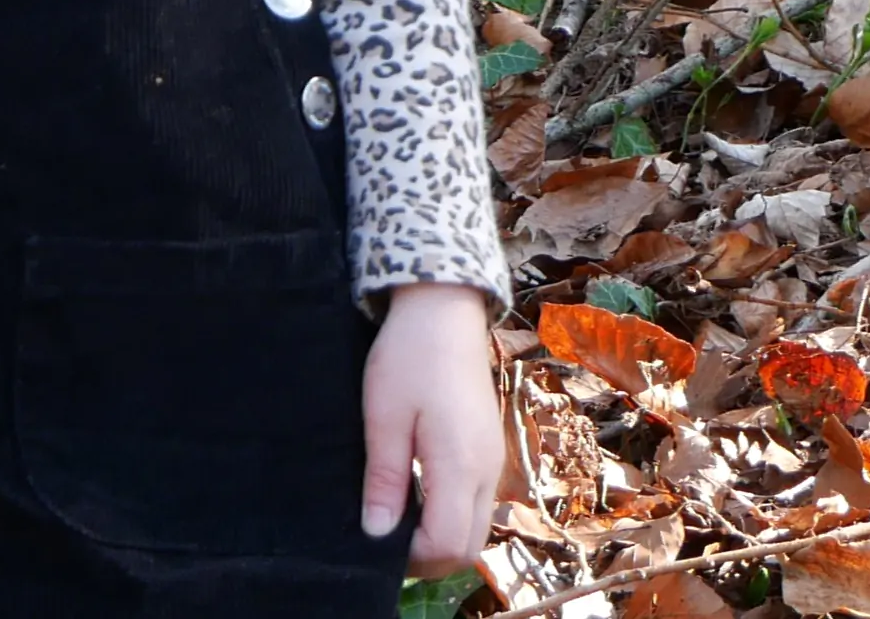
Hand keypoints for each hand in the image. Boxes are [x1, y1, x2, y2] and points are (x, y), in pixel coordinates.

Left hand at [360, 283, 502, 575]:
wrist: (444, 311)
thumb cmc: (407, 357)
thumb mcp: (383, 416)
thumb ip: (385, 479)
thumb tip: (378, 534)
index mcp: (460, 465)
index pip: (447, 545)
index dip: (411, 558)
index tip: (376, 542)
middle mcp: (487, 472)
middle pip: (468, 548)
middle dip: (428, 558)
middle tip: (384, 538)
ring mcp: (493, 462)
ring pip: (476, 529)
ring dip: (441, 538)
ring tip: (397, 517)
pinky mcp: (489, 452)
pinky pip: (477, 505)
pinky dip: (451, 516)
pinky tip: (417, 496)